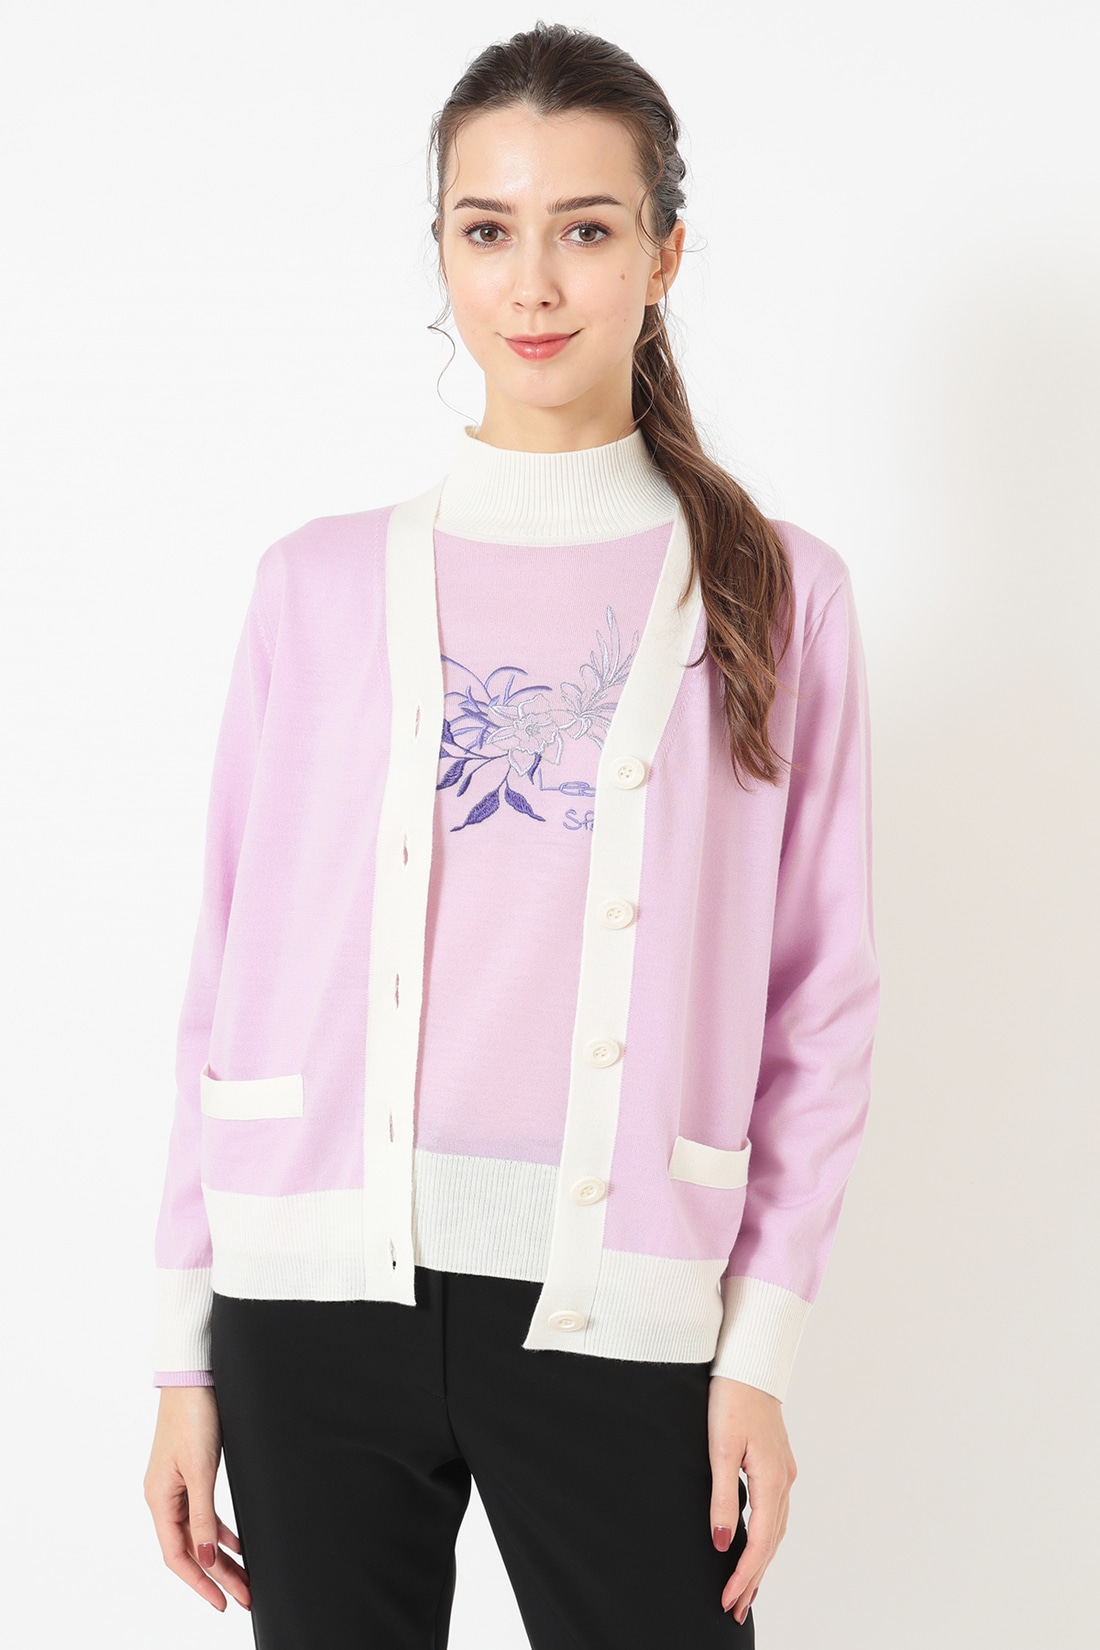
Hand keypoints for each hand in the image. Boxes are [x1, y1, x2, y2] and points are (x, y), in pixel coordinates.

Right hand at [143, 1385, 251, 1613]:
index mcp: (159, 1498)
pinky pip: (204, 1513)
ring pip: (199, 1533)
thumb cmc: (193, 1415)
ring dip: (222, 1556)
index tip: (223, 1602)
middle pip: (191, 1548)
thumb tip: (207, 1557)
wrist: (194, 1375)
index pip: (177, 1555)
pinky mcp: (191, 1471)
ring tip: (245, 1578)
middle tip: (245, 1596)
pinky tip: (237, 1543)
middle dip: (218, 1575)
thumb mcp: (201, 1469)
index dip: (200, 1583)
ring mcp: (177, 1485)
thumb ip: (203, 1515)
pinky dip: (221, 1530)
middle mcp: (164, 1496)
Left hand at [707, 1375, 796, 1624]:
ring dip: (761, 1560)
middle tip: (735, 1609)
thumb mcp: (719, 1448)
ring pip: (776, 1528)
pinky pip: (775, 1511)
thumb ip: (720, 1498)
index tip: (728, 1599)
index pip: (761, 1542)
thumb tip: (721, 1543)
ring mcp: (784, 1471)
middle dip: (754, 1578)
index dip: (745, 1574)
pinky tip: (755, 1544)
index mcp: (771, 1479)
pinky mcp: (778, 1462)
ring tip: (745, 1589)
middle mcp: (784, 1479)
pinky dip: (766, 1536)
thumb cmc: (731, 1398)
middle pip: (772, 1542)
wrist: (749, 1362)